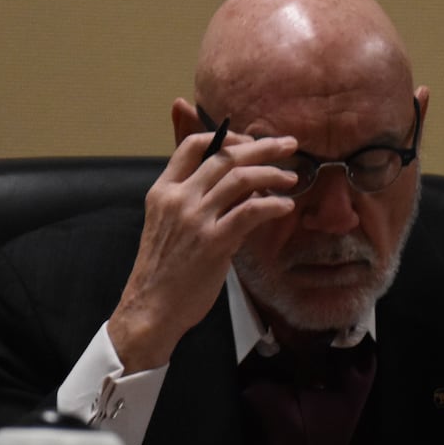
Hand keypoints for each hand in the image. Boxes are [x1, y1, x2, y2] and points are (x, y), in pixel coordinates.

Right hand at [107, 128, 297, 370]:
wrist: (151, 307)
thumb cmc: (164, 270)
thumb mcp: (168, 224)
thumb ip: (193, 200)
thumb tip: (235, 184)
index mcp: (163, 190)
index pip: (192, 145)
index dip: (226, 136)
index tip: (250, 141)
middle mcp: (178, 198)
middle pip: (225, 156)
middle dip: (262, 147)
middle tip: (288, 145)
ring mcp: (195, 219)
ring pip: (240, 178)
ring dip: (272, 174)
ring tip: (291, 178)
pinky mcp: (214, 242)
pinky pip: (250, 212)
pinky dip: (272, 205)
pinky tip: (285, 206)